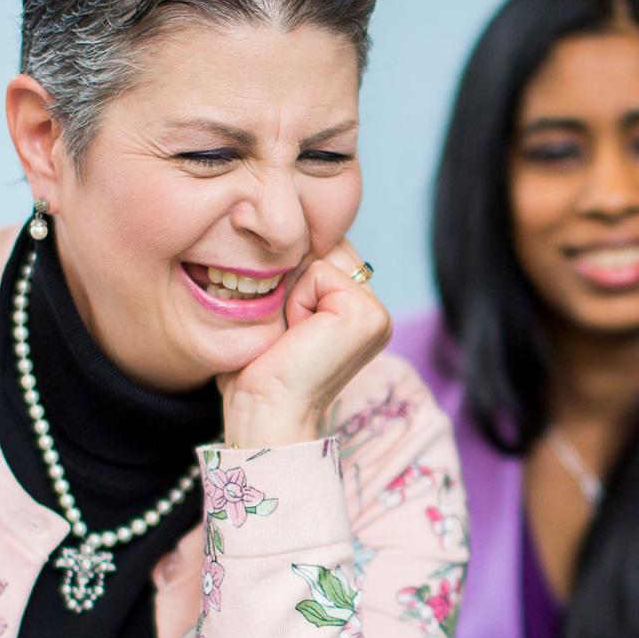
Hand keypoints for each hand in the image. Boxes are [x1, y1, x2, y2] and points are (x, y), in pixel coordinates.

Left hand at [219, 237, 389, 447]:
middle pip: (324, 247)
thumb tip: (292, 228)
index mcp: (357, 309)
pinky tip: (300, 334)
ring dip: (295, 288)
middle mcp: (375, 309)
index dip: (290, 275)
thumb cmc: (261, 367)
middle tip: (288, 331)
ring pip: (322, 256)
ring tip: (293, 332)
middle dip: (294, 277)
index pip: (321, 252)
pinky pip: (321, 271)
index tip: (285, 325)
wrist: (265, 408)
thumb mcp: (281, 306)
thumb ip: (297, 269)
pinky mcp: (369, 314)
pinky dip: (300, 299)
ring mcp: (378, 312)